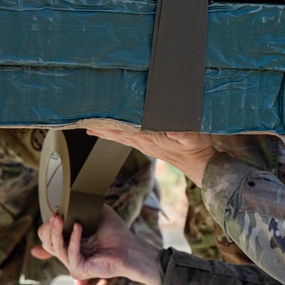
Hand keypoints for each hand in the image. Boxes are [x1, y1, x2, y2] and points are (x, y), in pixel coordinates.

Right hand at [34, 207, 162, 284]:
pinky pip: (70, 252)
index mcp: (71, 243)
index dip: (47, 227)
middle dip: (48, 229)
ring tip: (59, 217)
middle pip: (47, 243)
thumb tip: (74, 193)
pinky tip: (78, 226)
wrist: (129, 248)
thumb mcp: (97, 213)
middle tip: (55, 216)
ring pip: (55, 247)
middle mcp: (70, 254)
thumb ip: (84, 205)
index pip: (48, 237)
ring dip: (56, 231)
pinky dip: (73, 238)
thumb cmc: (116, 232)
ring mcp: (73, 263)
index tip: (55, 214)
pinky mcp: (79, 269)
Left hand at [86, 128, 216, 186]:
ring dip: (105, 132)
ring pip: (121, 137)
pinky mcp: (150, 145)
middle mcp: (145, 142)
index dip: (111, 126)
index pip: (126, 131)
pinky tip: (110, 133)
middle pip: (118, 134)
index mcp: (152, 138)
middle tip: (84, 122)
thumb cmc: (198, 148)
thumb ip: (184, 134)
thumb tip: (172, 131)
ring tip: (90, 127)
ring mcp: (146, 145)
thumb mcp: (195, 138)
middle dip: (102, 128)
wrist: (201, 164)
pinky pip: (128, 139)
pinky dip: (116, 135)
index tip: (96, 120)